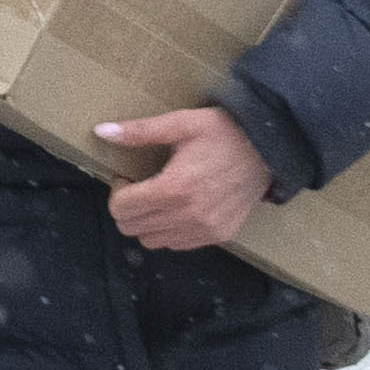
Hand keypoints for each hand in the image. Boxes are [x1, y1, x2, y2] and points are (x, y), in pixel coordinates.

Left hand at [98, 108, 273, 252]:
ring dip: (147, 222)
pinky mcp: (219, 236)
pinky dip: (170, 231)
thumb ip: (140, 131)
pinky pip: (178, 245)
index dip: (117, 191)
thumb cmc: (223, 133)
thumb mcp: (180, 123)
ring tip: (159, 198)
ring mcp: (205, 230)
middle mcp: (188, 216)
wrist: (269, 150)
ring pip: (152, 241)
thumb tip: (101, 132)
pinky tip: (179, 208)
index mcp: (174, 188)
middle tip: (140, 187)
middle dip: (127, 207)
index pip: (121, 209)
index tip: (127, 177)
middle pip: (131, 228)